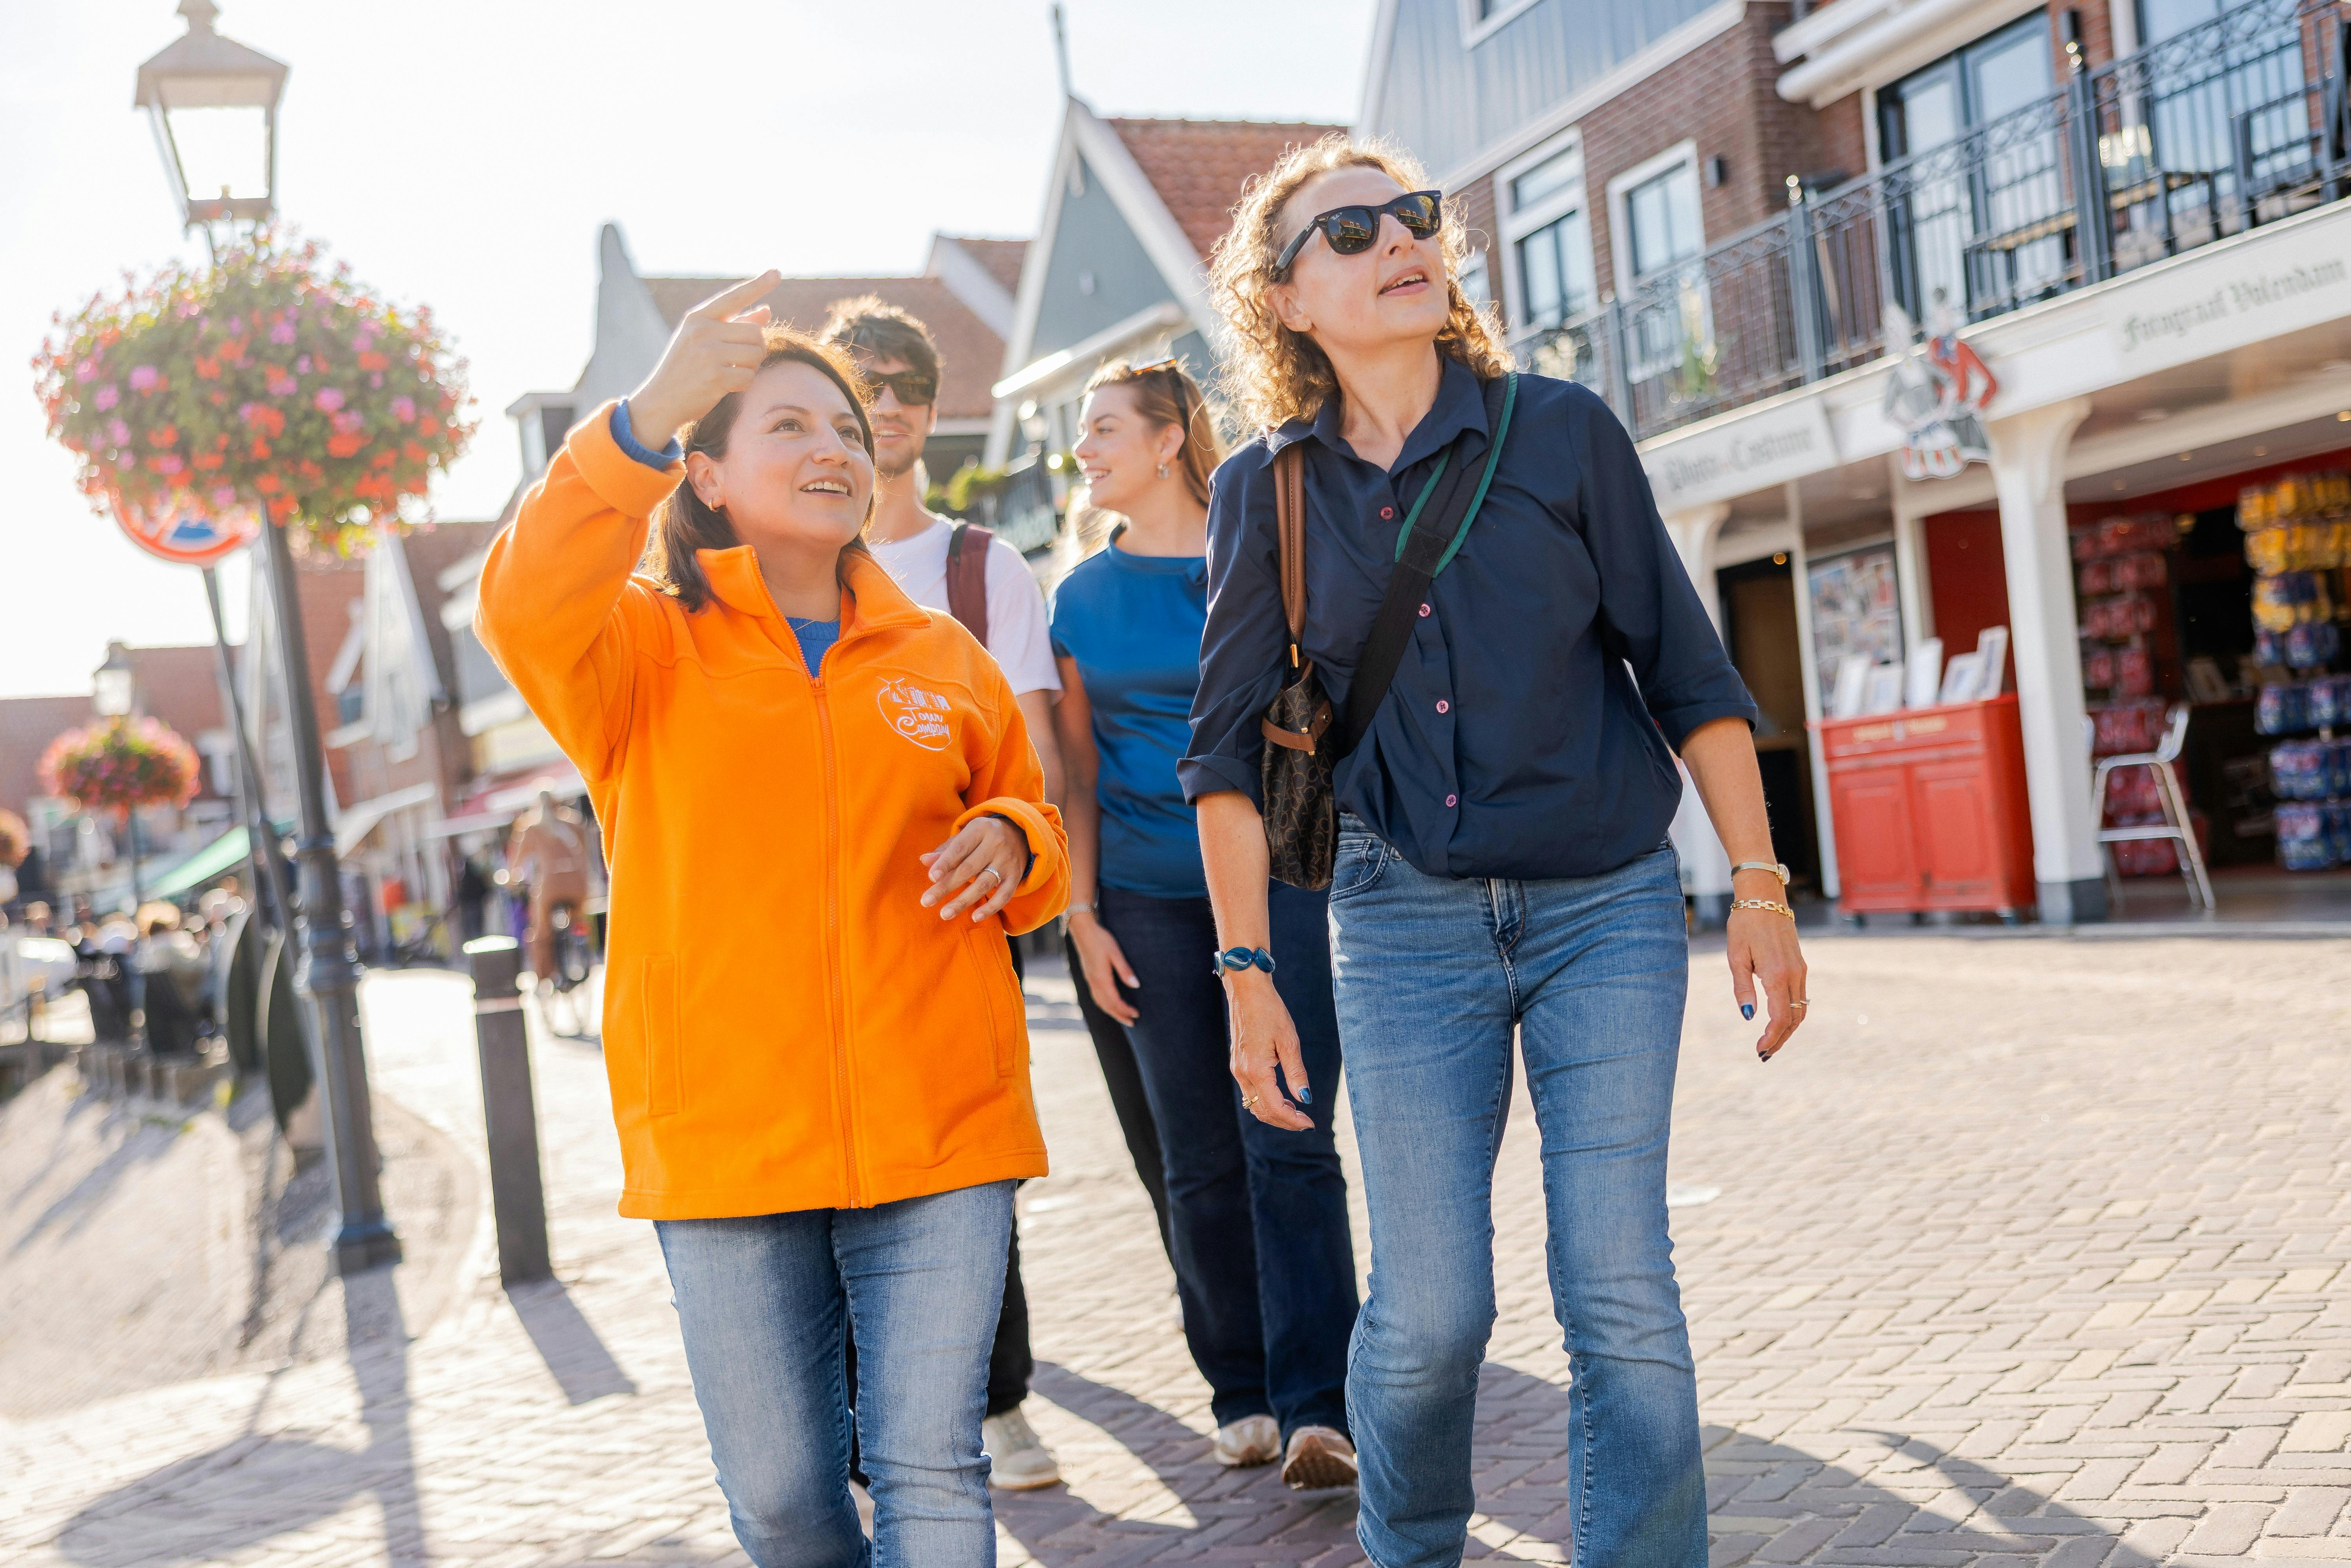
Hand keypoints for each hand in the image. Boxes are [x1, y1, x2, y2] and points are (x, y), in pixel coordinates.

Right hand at [626, 272, 779, 445]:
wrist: (661, 400)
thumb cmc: (685, 368)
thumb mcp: (703, 339)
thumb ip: (735, 324)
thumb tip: (766, 311)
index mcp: (698, 317)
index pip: (734, 297)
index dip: (758, 285)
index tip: (777, 272)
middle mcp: (702, 331)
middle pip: (755, 333)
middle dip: (756, 348)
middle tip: (740, 360)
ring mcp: (708, 353)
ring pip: (756, 354)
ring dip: (751, 367)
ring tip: (732, 372)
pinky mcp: (716, 377)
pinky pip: (749, 377)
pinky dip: (744, 384)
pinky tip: (727, 386)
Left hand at [919, 817, 1027, 923]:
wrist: (1021, 835)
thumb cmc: (983, 837)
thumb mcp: (966, 836)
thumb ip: (945, 850)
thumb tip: (924, 860)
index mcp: (980, 829)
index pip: (959, 848)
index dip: (945, 863)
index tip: (931, 877)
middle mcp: (996, 844)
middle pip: (968, 869)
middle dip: (946, 886)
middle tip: (926, 901)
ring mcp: (1007, 861)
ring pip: (983, 885)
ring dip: (963, 901)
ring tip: (944, 914)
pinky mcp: (1016, 876)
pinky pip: (1004, 896)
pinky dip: (990, 908)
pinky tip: (974, 917)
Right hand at [1068, 908, 1139, 1023]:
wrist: (1083, 930)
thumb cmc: (1101, 939)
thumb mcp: (1115, 953)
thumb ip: (1125, 970)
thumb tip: (1136, 985)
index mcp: (1101, 979)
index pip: (1115, 1001)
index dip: (1125, 1010)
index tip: (1136, 1015)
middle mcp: (1094, 982)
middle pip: (1107, 1006)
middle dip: (1119, 1015)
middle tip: (1132, 1023)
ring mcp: (1090, 980)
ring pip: (1100, 1002)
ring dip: (1111, 1012)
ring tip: (1122, 1017)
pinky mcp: (1089, 976)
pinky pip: (1096, 996)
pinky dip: (1104, 1004)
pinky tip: (1109, 1004)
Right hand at [1227, 971, 1312, 1130]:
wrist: (1247, 991)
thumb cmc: (1270, 1011)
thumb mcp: (1289, 1042)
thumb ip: (1296, 1073)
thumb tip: (1305, 1098)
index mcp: (1256, 1070)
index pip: (1274, 1107)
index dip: (1293, 1120)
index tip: (1310, 1124)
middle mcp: (1243, 1074)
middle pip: (1262, 1111)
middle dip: (1284, 1121)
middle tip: (1305, 1122)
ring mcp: (1237, 1069)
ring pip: (1254, 1104)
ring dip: (1275, 1113)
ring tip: (1296, 1112)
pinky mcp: (1237, 1064)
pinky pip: (1251, 1092)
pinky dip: (1266, 1101)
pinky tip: (1281, 1097)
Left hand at [1727, 876, 1806, 1061]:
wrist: (1764, 898)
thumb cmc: (1744, 925)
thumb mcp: (1735, 957)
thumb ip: (1743, 988)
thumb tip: (1748, 1016)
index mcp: (1776, 974)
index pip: (1781, 1017)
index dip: (1772, 1037)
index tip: (1759, 1050)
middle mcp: (1794, 974)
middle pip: (1794, 1018)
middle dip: (1781, 1039)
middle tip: (1764, 1053)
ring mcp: (1800, 969)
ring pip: (1801, 1008)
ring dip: (1788, 1028)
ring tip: (1771, 1042)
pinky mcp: (1801, 965)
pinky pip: (1801, 996)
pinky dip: (1792, 1013)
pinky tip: (1779, 1020)